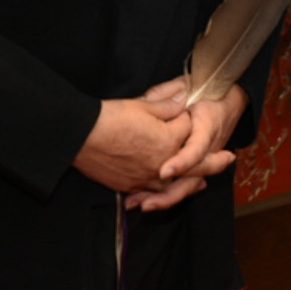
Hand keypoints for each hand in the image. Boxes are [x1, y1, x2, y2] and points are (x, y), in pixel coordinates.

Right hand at [73, 96, 192, 194]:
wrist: (81, 136)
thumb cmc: (110, 118)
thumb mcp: (142, 105)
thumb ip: (168, 104)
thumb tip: (183, 98)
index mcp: (170, 141)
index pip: (190, 129)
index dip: (184, 118)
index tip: (179, 114)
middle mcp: (163, 164)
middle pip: (191, 162)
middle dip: (200, 155)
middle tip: (209, 152)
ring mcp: (147, 179)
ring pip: (175, 183)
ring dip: (182, 178)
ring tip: (191, 176)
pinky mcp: (131, 187)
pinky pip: (152, 192)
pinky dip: (158, 187)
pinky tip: (159, 182)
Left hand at [123, 80, 246, 211]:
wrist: (228, 98)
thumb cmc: (202, 90)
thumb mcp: (183, 86)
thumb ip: (165, 96)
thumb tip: (147, 103)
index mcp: (206, 126)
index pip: (196, 150)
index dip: (182, 162)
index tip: (164, 172)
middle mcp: (208, 148)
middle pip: (191, 179)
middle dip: (168, 194)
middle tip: (146, 203)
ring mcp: (205, 160)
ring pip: (188, 187)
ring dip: (164, 199)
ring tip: (140, 205)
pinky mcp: (199, 166)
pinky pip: (184, 185)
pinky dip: (166, 194)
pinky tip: (146, 201)